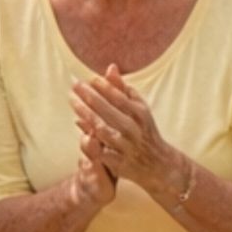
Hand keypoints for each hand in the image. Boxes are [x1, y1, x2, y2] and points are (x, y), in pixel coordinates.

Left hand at [71, 68, 184, 201]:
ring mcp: (126, 146)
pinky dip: (90, 137)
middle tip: (74, 85)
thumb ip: (123, 89)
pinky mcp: (119, 162)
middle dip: (90, 96)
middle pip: (109, 111)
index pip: (119, 97)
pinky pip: (101, 149)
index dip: (103, 86)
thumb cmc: (144, 130)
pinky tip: (79, 123)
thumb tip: (110, 67)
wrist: (158, 164)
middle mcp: (133, 129)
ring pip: (103, 129)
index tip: (88, 78)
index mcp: (140, 113)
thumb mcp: (139, 108)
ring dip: (86, 114)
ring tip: (72, 101)